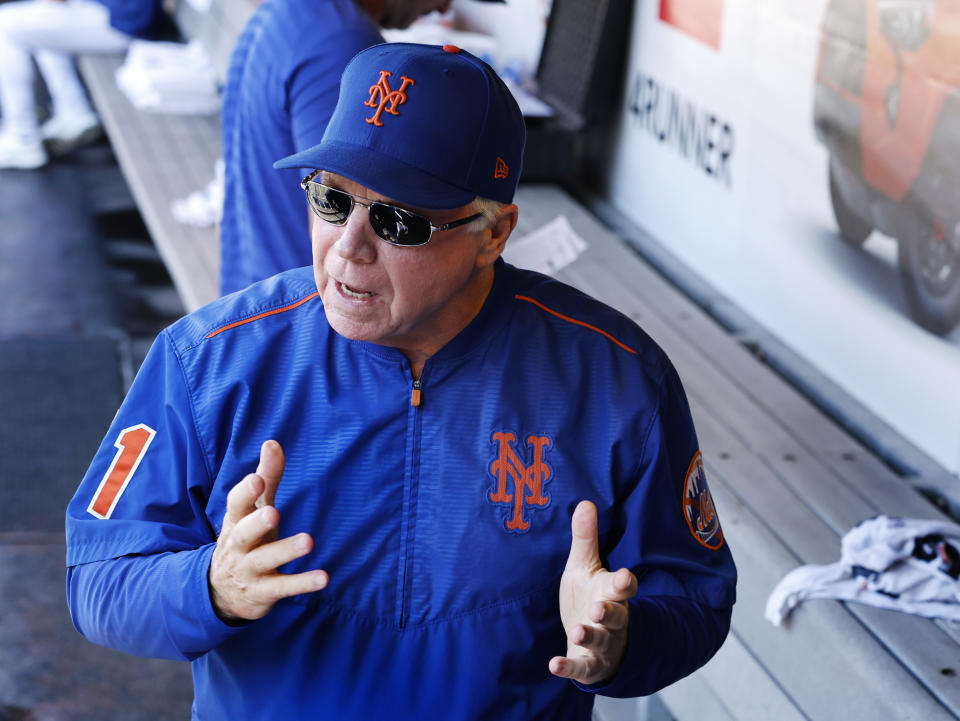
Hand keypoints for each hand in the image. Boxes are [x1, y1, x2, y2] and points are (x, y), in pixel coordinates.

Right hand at [208, 440, 327, 621]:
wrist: (220, 592)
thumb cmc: (245, 539)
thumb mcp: (252, 510)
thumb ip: (265, 477)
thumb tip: (272, 442)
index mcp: (235, 522)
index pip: (235, 505)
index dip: (245, 493)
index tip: (257, 479)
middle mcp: (238, 546)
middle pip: (243, 534)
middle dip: (257, 523)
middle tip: (273, 512)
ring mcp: (249, 571)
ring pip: (264, 561)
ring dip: (285, 550)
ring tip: (308, 541)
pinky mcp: (263, 593)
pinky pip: (282, 588)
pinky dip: (302, 583)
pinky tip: (323, 578)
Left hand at [549, 500, 637, 684]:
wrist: (592, 638)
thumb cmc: (590, 596)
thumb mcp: (585, 567)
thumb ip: (586, 539)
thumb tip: (585, 502)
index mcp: (611, 593)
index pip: (623, 587)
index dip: (625, 583)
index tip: (626, 577)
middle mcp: (611, 619)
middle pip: (616, 616)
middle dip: (609, 613)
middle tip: (599, 608)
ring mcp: (602, 644)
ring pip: (601, 641)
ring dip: (591, 636)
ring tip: (579, 631)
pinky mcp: (589, 664)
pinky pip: (581, 668)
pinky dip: (569, 668)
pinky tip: (554, 665)